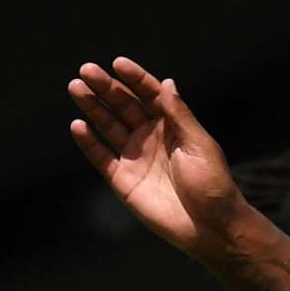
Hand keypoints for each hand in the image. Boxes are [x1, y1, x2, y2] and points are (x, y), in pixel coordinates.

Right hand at [68, 58, 240, 258]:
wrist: (210, 227)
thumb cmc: (213, 185)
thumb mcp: (199, 145)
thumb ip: (179, 116)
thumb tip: (166, 83)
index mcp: (174, 126)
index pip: (150, 95)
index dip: (135, 79)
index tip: (118, 63)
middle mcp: (152, 137)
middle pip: (124, 106)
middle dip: (106, 87)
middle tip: (87, 70)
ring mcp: (135, 157)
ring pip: (109, 126)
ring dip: (92, 107)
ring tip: (76, 88)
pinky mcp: (123, 179)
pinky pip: (101, 156)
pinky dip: (88, 142)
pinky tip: (77, 125)